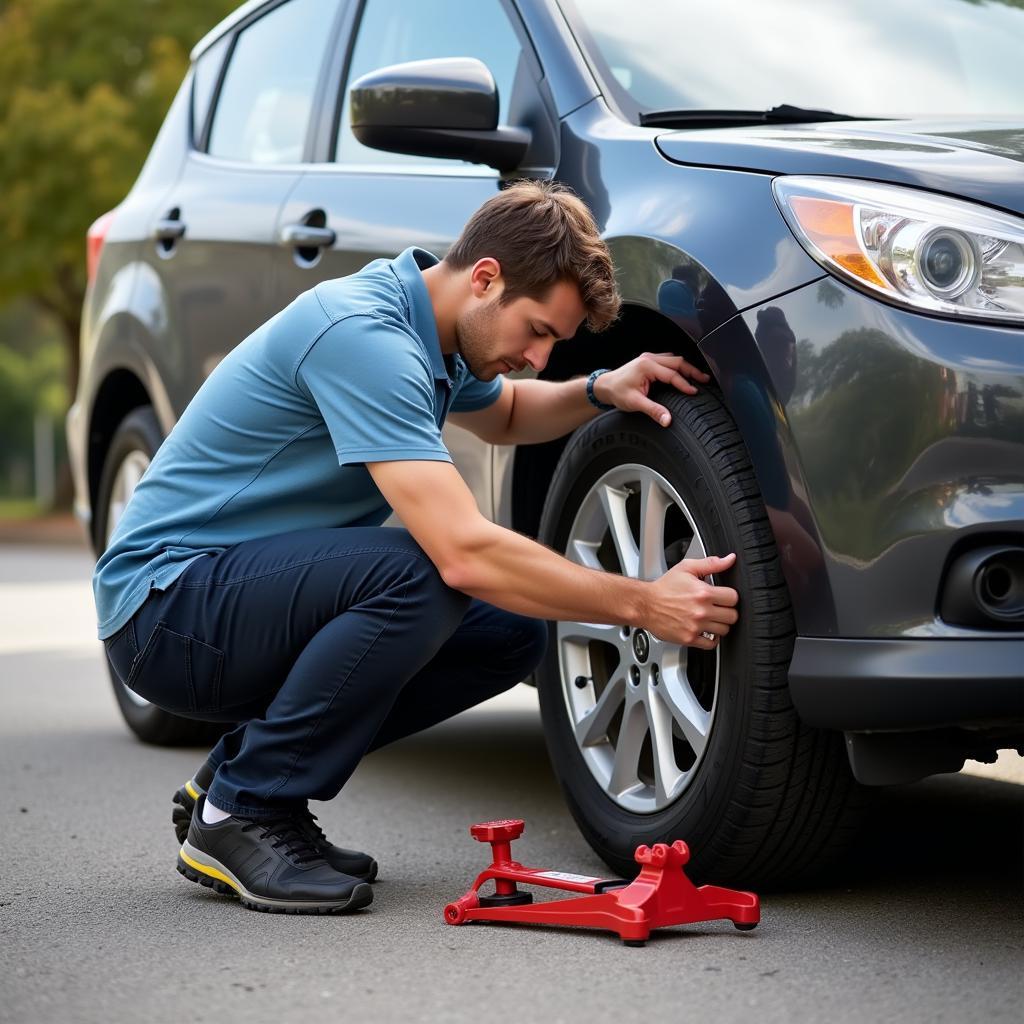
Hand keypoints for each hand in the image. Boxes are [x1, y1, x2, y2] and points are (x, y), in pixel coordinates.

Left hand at [593, 352, 710, 426]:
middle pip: (678, 362)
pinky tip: (684, 373)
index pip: (672, 374)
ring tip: (698, 377)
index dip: (685, 384)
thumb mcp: (635, 403)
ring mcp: (649, 357)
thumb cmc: (617, 392)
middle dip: (692, 371)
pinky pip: (668, 360)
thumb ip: (653, 410)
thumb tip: (667, 420)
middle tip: (705, 380)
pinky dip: (678, 366)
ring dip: (686, 367)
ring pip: (674, 359)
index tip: (694, 392)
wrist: (604, 386)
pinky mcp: (649, 360)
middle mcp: (649, 358)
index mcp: (647, 366)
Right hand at [645, 553, 738, 648]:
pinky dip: (711, 639)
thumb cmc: (663, 587)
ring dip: (720, 625)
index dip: (729, 596)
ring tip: (711, 619)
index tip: (723, 597)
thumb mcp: (686, 568)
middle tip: (718, 608)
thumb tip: (729, 559)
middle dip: (727, 611)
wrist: (644, 604)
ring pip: (724, 630)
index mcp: (704, 593)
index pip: (733, 598)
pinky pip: (711, 644)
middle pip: (732, 616)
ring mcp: (696, 626)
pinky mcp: (689, 638)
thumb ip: (711, 563)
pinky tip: (706, 630)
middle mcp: (701, 611)